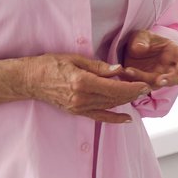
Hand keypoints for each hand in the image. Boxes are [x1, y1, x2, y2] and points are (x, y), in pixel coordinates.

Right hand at [29, 53, 150, 122]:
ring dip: (126, 102)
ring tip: (139, 96)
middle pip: (115, 97)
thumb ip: (98, 66)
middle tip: (147, 88)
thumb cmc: (50, 65)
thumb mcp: (75, 59)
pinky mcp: (77, 112)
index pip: (115, 87)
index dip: (132, 87)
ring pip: (110, 106)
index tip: (145, 84)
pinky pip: (99, 117)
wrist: (30, 80)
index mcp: (83, 81)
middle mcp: (83, 97)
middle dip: (133, 94)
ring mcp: (80, 107)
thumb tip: (119, 69)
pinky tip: (127, 119)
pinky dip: (114, 118)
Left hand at [117, 29, 177, 89]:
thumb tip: (141, 48)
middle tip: (161, 81)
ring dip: (146, 81)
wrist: (130, 51)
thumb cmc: (143, 41)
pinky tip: (124, 71)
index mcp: (175, 53)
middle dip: (170, 80)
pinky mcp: (146, 83)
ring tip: (131, 72)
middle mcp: (170, 68)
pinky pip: (142, 84)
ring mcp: (159, 77)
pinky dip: (133, 79)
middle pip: (176, 77)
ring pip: (158, 84)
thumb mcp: (141, 35)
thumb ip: (141, 39)